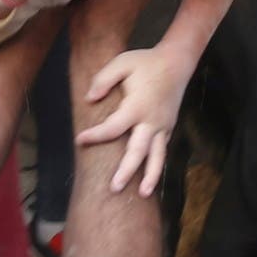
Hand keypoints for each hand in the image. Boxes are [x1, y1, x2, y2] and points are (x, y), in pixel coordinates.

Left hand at [75, 46, 184, 195]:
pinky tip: (149, 180)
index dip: (95, 135)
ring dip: (150, 176)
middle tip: (114, 188)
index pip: (113, 127)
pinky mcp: (169, 128)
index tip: (79, 140)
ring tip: (144, 195)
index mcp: (137, 106)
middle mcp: (151, 121)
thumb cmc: (145, 62)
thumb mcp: (122, 63)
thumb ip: (103, 79)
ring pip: (157, 156)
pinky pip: (162, 150)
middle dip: (126, 171)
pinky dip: (157, 165)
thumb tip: (89, 99)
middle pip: (138, 151)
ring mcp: (163, 127)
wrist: (176, 62)